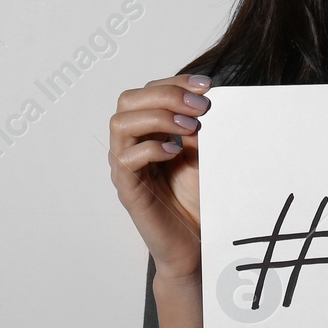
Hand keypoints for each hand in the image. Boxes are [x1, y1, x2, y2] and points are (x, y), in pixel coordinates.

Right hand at [108, 72, 213, 283]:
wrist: (198, 244)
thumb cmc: (198, 201)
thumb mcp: (203, 155)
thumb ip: (198, 128)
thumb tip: (207, 98)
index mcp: (149, 132)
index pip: (149, 92)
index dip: (175, 82)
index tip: (207, 85)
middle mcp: (132, 145)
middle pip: (128, 101)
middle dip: (166, 95)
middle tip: (200, 106)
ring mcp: (127, 167)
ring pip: (120, 124)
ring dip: (158, 117)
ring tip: (191, 127)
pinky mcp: (128, 190)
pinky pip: (126, 159)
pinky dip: (151, 148)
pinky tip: (176, 153)